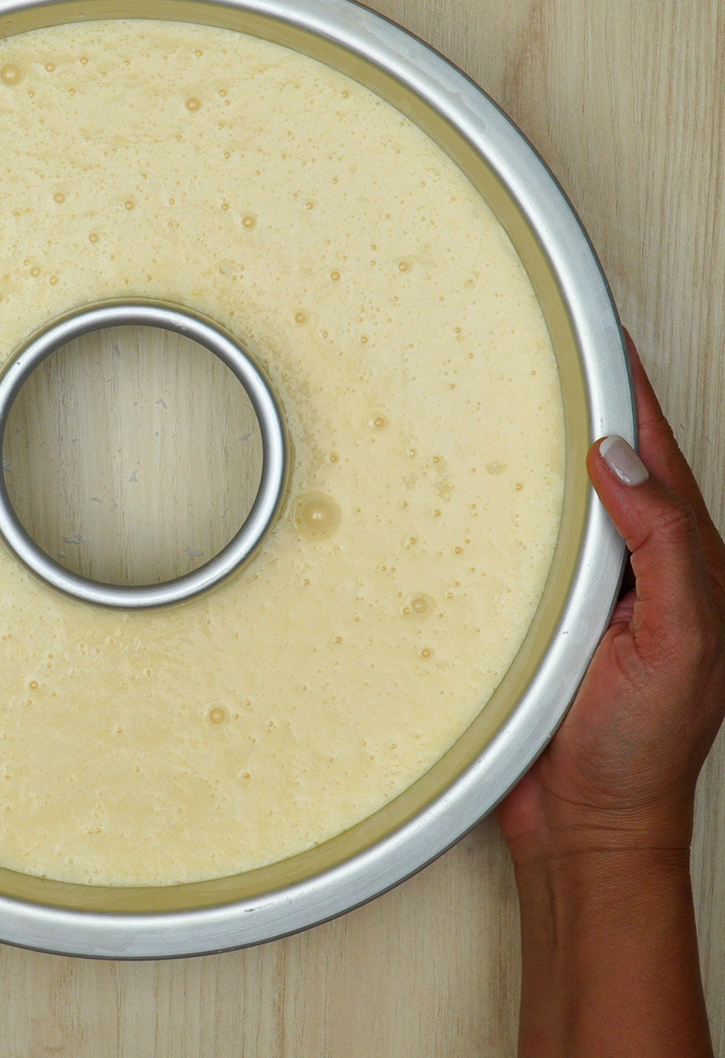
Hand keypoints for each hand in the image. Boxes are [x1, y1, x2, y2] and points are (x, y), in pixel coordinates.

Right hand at [498, 335, 724, 867]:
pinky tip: (474, 493)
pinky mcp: (534, 617)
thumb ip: (666, 550)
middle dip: (586, 404)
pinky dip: (500, 510)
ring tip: (510, 401)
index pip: (654, 457)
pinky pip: (515, 547)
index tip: (603, 336)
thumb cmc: (641, 750)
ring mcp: (583, 593)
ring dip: (535, 452)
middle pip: (606, 467)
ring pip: (555, 503)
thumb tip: (620, 465)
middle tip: (552, 349)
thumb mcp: (683, 643)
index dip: (631, 392)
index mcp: (684, 566)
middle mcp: (633, 570)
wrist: (586, 822)